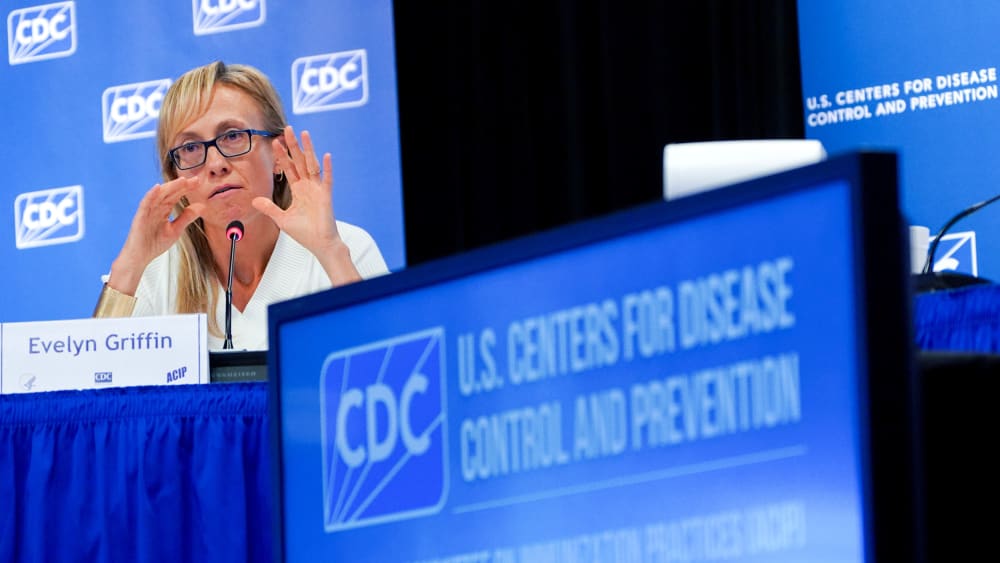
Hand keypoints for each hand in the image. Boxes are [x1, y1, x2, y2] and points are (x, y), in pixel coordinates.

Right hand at [108, 176, 203, 294]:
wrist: (140, 257)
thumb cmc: (154, 243)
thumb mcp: (176, 229)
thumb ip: (186, 217)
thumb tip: (201, 207)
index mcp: (163, 210)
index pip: (176, 196)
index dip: (186, 188)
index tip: (198, 182)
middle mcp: (155, 208)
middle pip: (169, 193)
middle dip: (182, 186)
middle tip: (195, 180)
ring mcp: (147, 212)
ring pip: (159, 196)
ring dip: (170, 187)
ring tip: (182, 181)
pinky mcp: (140, 217)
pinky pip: (145, 204)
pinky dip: (150, 195)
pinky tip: (157, 188)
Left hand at [253, 125, 360, 283]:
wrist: (319, 244)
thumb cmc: (304, 233)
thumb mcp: (282, 219)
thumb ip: (269, 208)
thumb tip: (254, 200)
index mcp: (299, 190)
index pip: (288, 168)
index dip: (281, 155)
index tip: (274, 142)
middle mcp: (308, 186)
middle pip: (299, 161)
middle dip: (293, 146)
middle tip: (287, 129)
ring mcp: (318, 189)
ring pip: (311, 164)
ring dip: (308, 149)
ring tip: (304, 134)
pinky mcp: (326, 196)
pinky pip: (327, 179)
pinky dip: (327, 168)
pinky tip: (325, 155)